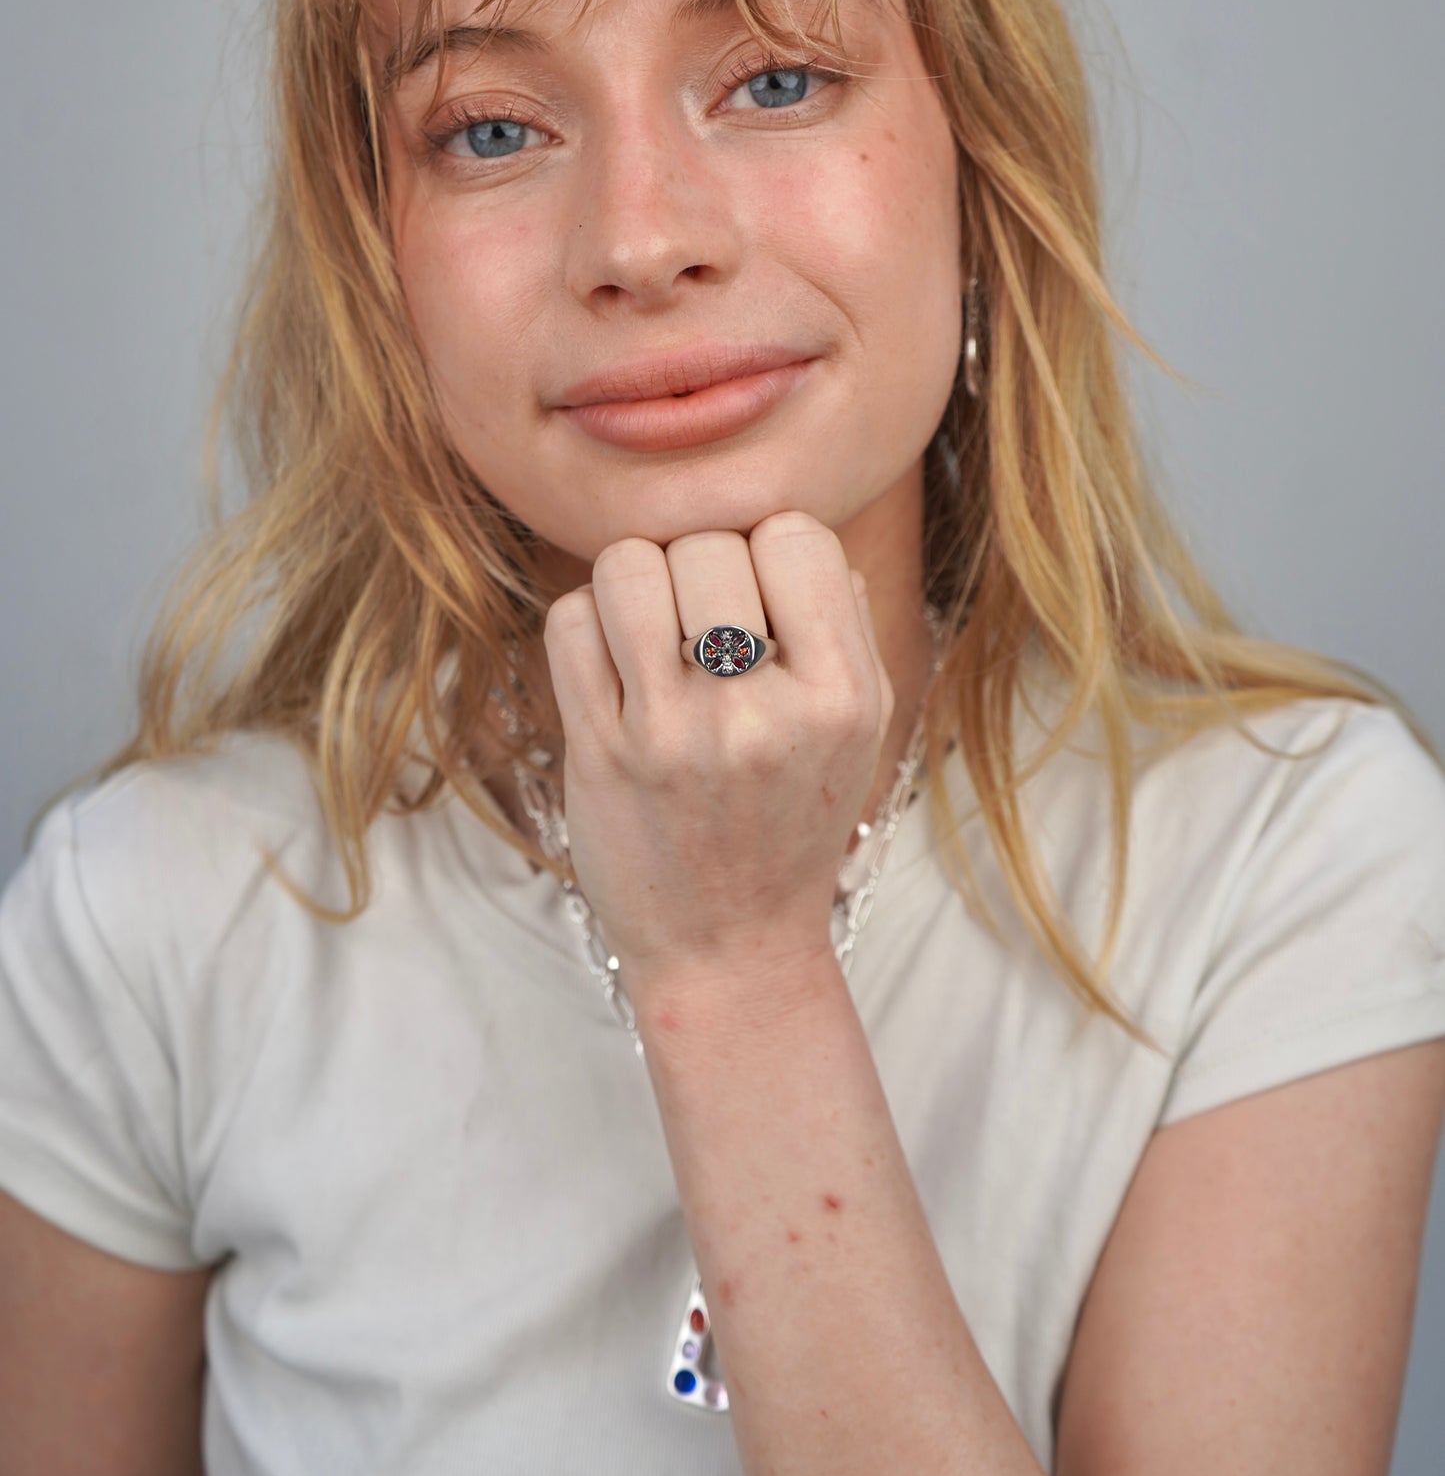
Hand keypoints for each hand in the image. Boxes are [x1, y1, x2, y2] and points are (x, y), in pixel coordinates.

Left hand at [541, 510, 895, 989]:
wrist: (730, 945)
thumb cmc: (793, 821)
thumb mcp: (859, 727)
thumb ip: (843, 622)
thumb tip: (791, 530)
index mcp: (841, 696)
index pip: (796, 534)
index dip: (769, 548)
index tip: (760, 594)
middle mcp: (760, 712)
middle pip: (706, 544)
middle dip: (697, 569)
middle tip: (700, 624)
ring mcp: (673, 734)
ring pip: (627, 567)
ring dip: (633, 586)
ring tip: (650, 632)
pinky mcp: (600, 752)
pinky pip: (569, 621)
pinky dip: (585, 626)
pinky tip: (612, 668)